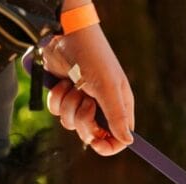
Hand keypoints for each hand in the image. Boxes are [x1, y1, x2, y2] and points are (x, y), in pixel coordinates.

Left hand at [43, 22, 133, 155]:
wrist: (66, 37)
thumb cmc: (93, 59)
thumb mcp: (108, 88)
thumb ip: (117, 117)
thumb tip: (128, 141)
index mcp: (119, 107)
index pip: (118, 138)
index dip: (108, 146)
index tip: (96, 142)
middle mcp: (102, 108)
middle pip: (92, 134)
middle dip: (84, 120)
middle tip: (85, 101)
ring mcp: (82, 102)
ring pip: (71, 123)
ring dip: (68, 106)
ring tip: (74, 86)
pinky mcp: (65, 96)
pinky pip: (57, 111)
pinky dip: (57, 98)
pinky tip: (63, 83)